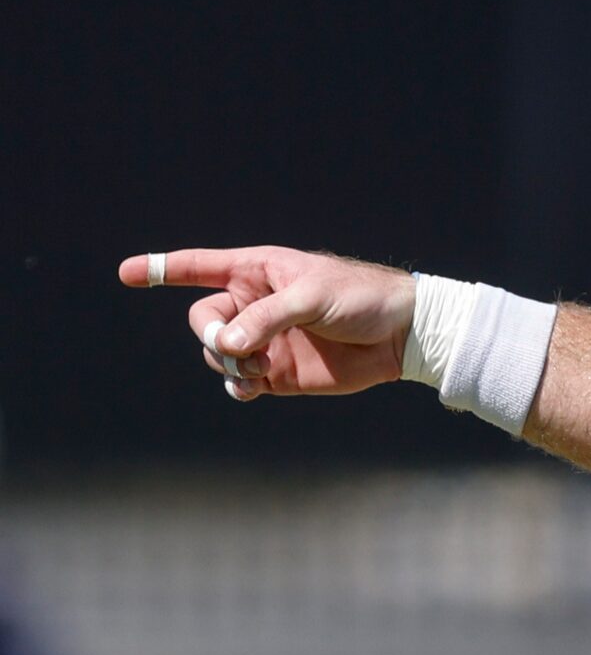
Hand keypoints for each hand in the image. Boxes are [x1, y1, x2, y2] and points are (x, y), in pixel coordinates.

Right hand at [119, 246, 414, 401]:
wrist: (399, 335)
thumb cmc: (360, 299)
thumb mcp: (312, 297)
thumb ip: (267, 318)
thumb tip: (226, 346)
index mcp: (258, 272)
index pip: (199, 267)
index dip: (162, 268)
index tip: (126, 273)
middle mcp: (254, 305)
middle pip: (202, 320)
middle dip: (209, 335)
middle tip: (232, 346)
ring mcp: (264, 340)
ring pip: (217, 355)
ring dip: (229, 363)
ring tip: (260, 366)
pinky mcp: (279, 372)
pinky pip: (239, 382)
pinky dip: (237, 386)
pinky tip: (251, 386)